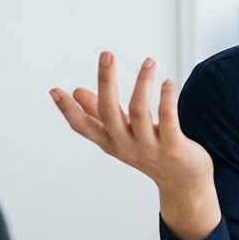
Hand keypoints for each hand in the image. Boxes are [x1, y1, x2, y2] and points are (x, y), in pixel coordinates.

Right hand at [50, 52, 220, 239]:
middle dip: (106, 82)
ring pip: (139, 111)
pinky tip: (167, 82)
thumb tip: (77, 91)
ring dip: (142, 83)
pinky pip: (168, 120)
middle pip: (110, 112)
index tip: (54, 90)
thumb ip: (100, 114)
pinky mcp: (174, 147)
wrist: (184, 184)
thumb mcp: (123, 136)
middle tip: (106, 55)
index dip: (68, 110)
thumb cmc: (152, 155)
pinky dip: (166, 99)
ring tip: (149, 62)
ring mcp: (150, 148)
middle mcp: (127, 145)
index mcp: (112, 143)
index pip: (84, 127)